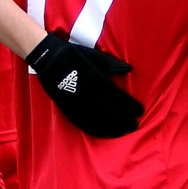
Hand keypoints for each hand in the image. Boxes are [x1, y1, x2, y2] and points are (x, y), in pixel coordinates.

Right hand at [27, 32, 144, 137]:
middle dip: (124, 121)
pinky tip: (104, 133)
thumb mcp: (95, 55)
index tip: (140, 112)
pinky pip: (83, 124)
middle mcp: (88, 96)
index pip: (119, 99)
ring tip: (122, 132)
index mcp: (96, 81)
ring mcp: (76, 105)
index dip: (131, 107)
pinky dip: (96, 130)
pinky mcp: (67, 109)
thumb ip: (112, 64)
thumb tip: (128, 70)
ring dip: (112, 129)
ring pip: (98, 122)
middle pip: (111, 114)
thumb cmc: (73, 54)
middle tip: (134, 125)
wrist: (47, 58)